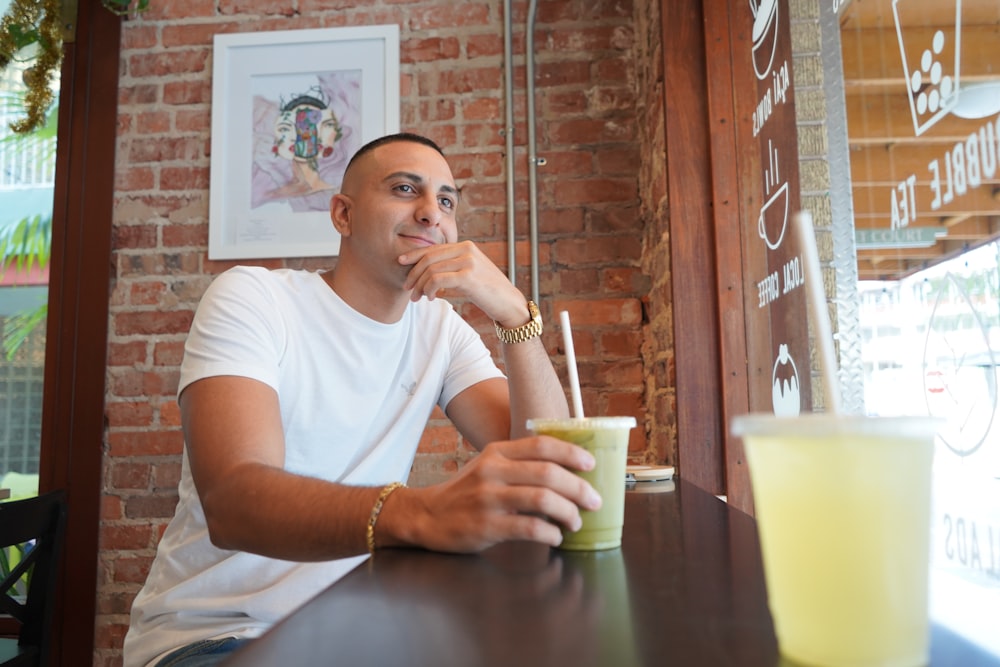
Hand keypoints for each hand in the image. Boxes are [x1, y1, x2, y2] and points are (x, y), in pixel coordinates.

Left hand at [398, 240, 527, 325]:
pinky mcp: (468, 276)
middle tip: (408, 289)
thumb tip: (426, 273)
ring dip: (420, 285)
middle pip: (428, 258)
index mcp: (466, 246)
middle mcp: (467, 249)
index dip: (414, 255)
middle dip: (414, 274)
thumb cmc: (487, 292)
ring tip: (418, 298)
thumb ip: (452, 268)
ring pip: (431, 270)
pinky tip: (431, 298)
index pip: (433, 248)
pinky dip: (429, 289)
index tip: (400, 262)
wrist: (509, 303)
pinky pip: (437, 280)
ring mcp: (468, 261)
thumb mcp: (469, 274)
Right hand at [401, 436, 601, 552]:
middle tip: (594, 501)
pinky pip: (530, 528)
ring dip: (569, 512)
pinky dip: (550, 534)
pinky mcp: (487, 525)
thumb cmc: (467, 492)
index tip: (591, 464)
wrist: (428, 516)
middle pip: (549, 473)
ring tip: (576, 522)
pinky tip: (555, 537)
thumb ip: (520, 465)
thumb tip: (567, 472)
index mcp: (497, 452)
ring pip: (543, 500)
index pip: (542, 445)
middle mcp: (493, 471)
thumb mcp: (489, 467)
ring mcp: (489, 498)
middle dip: (579, 488)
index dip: (571, 453)